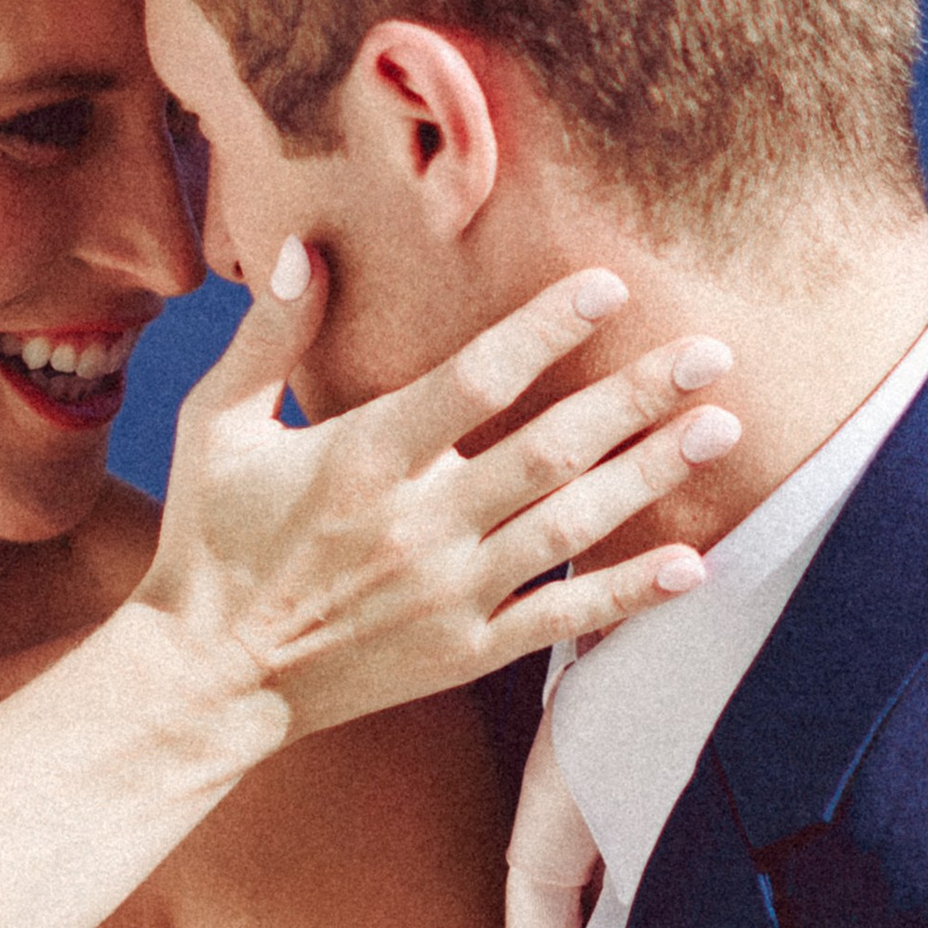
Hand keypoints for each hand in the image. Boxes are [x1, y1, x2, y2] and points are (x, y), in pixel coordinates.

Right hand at [135, 241, 735, 739]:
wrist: (208, 679)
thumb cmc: (211, 541)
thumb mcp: (218, 426)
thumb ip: (267, 337)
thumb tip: (305, 248)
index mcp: (363, 459)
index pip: (475, 380)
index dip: (546, 328)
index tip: (609, 285)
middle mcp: (417, 525)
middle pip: (550, 449)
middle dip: (637, 396)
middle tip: (712, 354)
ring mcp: (447, 595)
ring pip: (571, 527)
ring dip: (651, 476)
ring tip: (719, 430)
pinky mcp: (462, 653)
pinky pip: (561, 621)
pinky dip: (628, 596)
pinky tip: (693, 563)